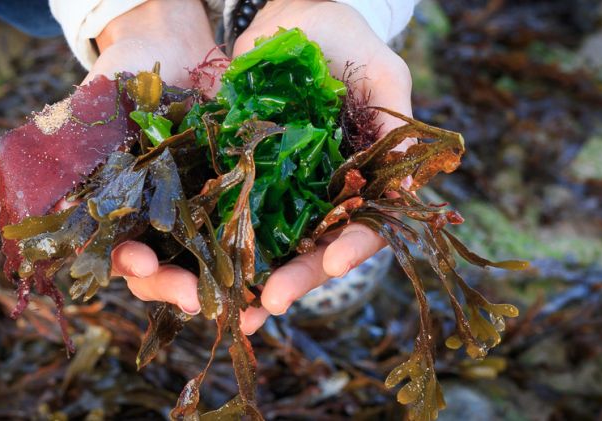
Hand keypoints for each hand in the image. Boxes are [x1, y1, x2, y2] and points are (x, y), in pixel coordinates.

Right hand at [90, 0, 226, 314]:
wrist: (173, 47)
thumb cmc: (124, 74)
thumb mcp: (95, 103)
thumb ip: (80, 143)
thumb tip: (61, 196)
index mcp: (109, 206)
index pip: (108, 249)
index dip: (123, 262)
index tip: (143, 262)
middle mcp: (146, 220)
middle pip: (155, 271)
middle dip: (173, 287)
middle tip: (197, 298)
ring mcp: (187, 215)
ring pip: (196, 267)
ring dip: (215, 290)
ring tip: (238, 308)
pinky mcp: (226, 203)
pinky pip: (237, 240)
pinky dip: (250, 263)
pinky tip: (269, 283)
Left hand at [233, 0, 414, 333]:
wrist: (290, 14)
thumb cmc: (346, 40)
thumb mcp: (381, 73)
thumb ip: (395, 122)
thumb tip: (407, 182)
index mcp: (363, 180)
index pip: (364, 226)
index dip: (351, 249)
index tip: (334, 266)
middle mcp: (323, 194)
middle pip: (313, 249)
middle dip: (293, 278)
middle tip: (266, 304)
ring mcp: (281, 189)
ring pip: (269, 245)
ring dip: (248, 277)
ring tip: (227, 304)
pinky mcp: (242, 174)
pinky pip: (227, 213)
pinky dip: (213, 240)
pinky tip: (194, 261)